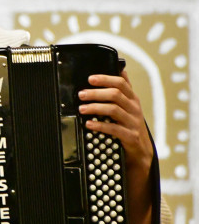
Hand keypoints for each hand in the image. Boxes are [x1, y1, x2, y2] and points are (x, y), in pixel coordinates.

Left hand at [78, 69, 152, 223]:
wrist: (141, 155)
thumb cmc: (130, 128)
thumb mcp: (128, 108)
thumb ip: (123, 91)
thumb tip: (120, 68)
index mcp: (133, 100)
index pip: (122, 83)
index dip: (106, 78)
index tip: (90, 78)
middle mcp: (135, 110)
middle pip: (116, 95)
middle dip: (96, 93)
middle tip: (81, 94)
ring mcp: (134, 124)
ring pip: (114, 109)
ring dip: (96, 107)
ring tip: (82, 109)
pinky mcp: (131, 138)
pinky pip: (114, 129)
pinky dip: (100, 125)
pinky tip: (89, 124)